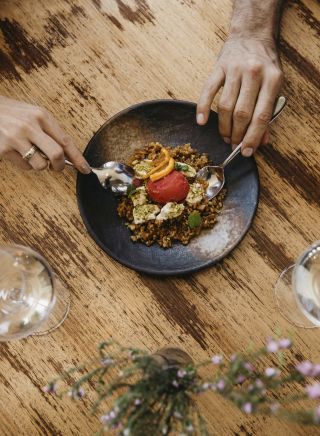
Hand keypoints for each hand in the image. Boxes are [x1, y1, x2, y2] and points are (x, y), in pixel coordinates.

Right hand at [0, 96, 90, 172]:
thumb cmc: (13, 114)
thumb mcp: (33, 116)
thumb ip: (50, 132)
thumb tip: (67, 155)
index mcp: (41, 115)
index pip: (65, 140)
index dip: (77, 158)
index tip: (85, 169)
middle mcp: (30, 125)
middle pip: (56, 155)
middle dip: (60, 166)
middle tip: (57, 167)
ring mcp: (16, 137)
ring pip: (40, 165)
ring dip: (40, 165)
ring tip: (31, 154)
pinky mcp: (4, 149)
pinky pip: (25, 166)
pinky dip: (25, 164)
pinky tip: (17, 152)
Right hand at [197, 38, 282, 155]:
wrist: (252, 35)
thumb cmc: (265, 64)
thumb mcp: (274, 86)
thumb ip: (268, 113)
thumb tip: (261, 141)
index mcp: (272, 79)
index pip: (261, 116)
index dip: (253, 137)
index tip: (247, 151)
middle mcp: (254, 73)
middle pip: (242, 113)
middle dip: (237, 134)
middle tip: (234, 145)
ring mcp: (234, 69)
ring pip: (225, 106)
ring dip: (223, 126)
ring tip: (225, 137)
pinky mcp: (218, 67)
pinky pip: (208, 91)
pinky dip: (202, 108)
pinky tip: (201, 122)